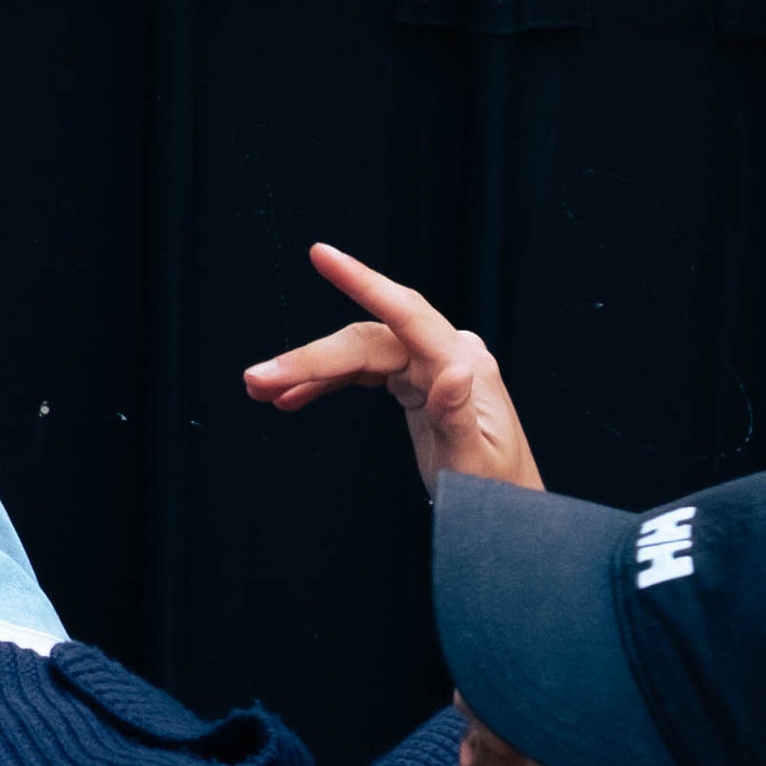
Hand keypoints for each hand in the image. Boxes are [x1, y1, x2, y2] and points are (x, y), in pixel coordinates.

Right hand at [241, 242, 543, 493]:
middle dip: (310, 358)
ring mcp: (430, 365)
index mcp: (463, 364)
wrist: (508, 510)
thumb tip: (452, 370)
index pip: (406, 312)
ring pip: (358, 354)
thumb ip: (458, 418)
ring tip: (261, 389)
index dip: (361, 281)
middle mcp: (446, 354)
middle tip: (257, 379)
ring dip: (309, 370)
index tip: (322, 256)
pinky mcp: (416, 381)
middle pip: (367, 340)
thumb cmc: (497, 491)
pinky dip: (327, 383)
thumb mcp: (475, 463)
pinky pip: (364, 371)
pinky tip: (292, 398)